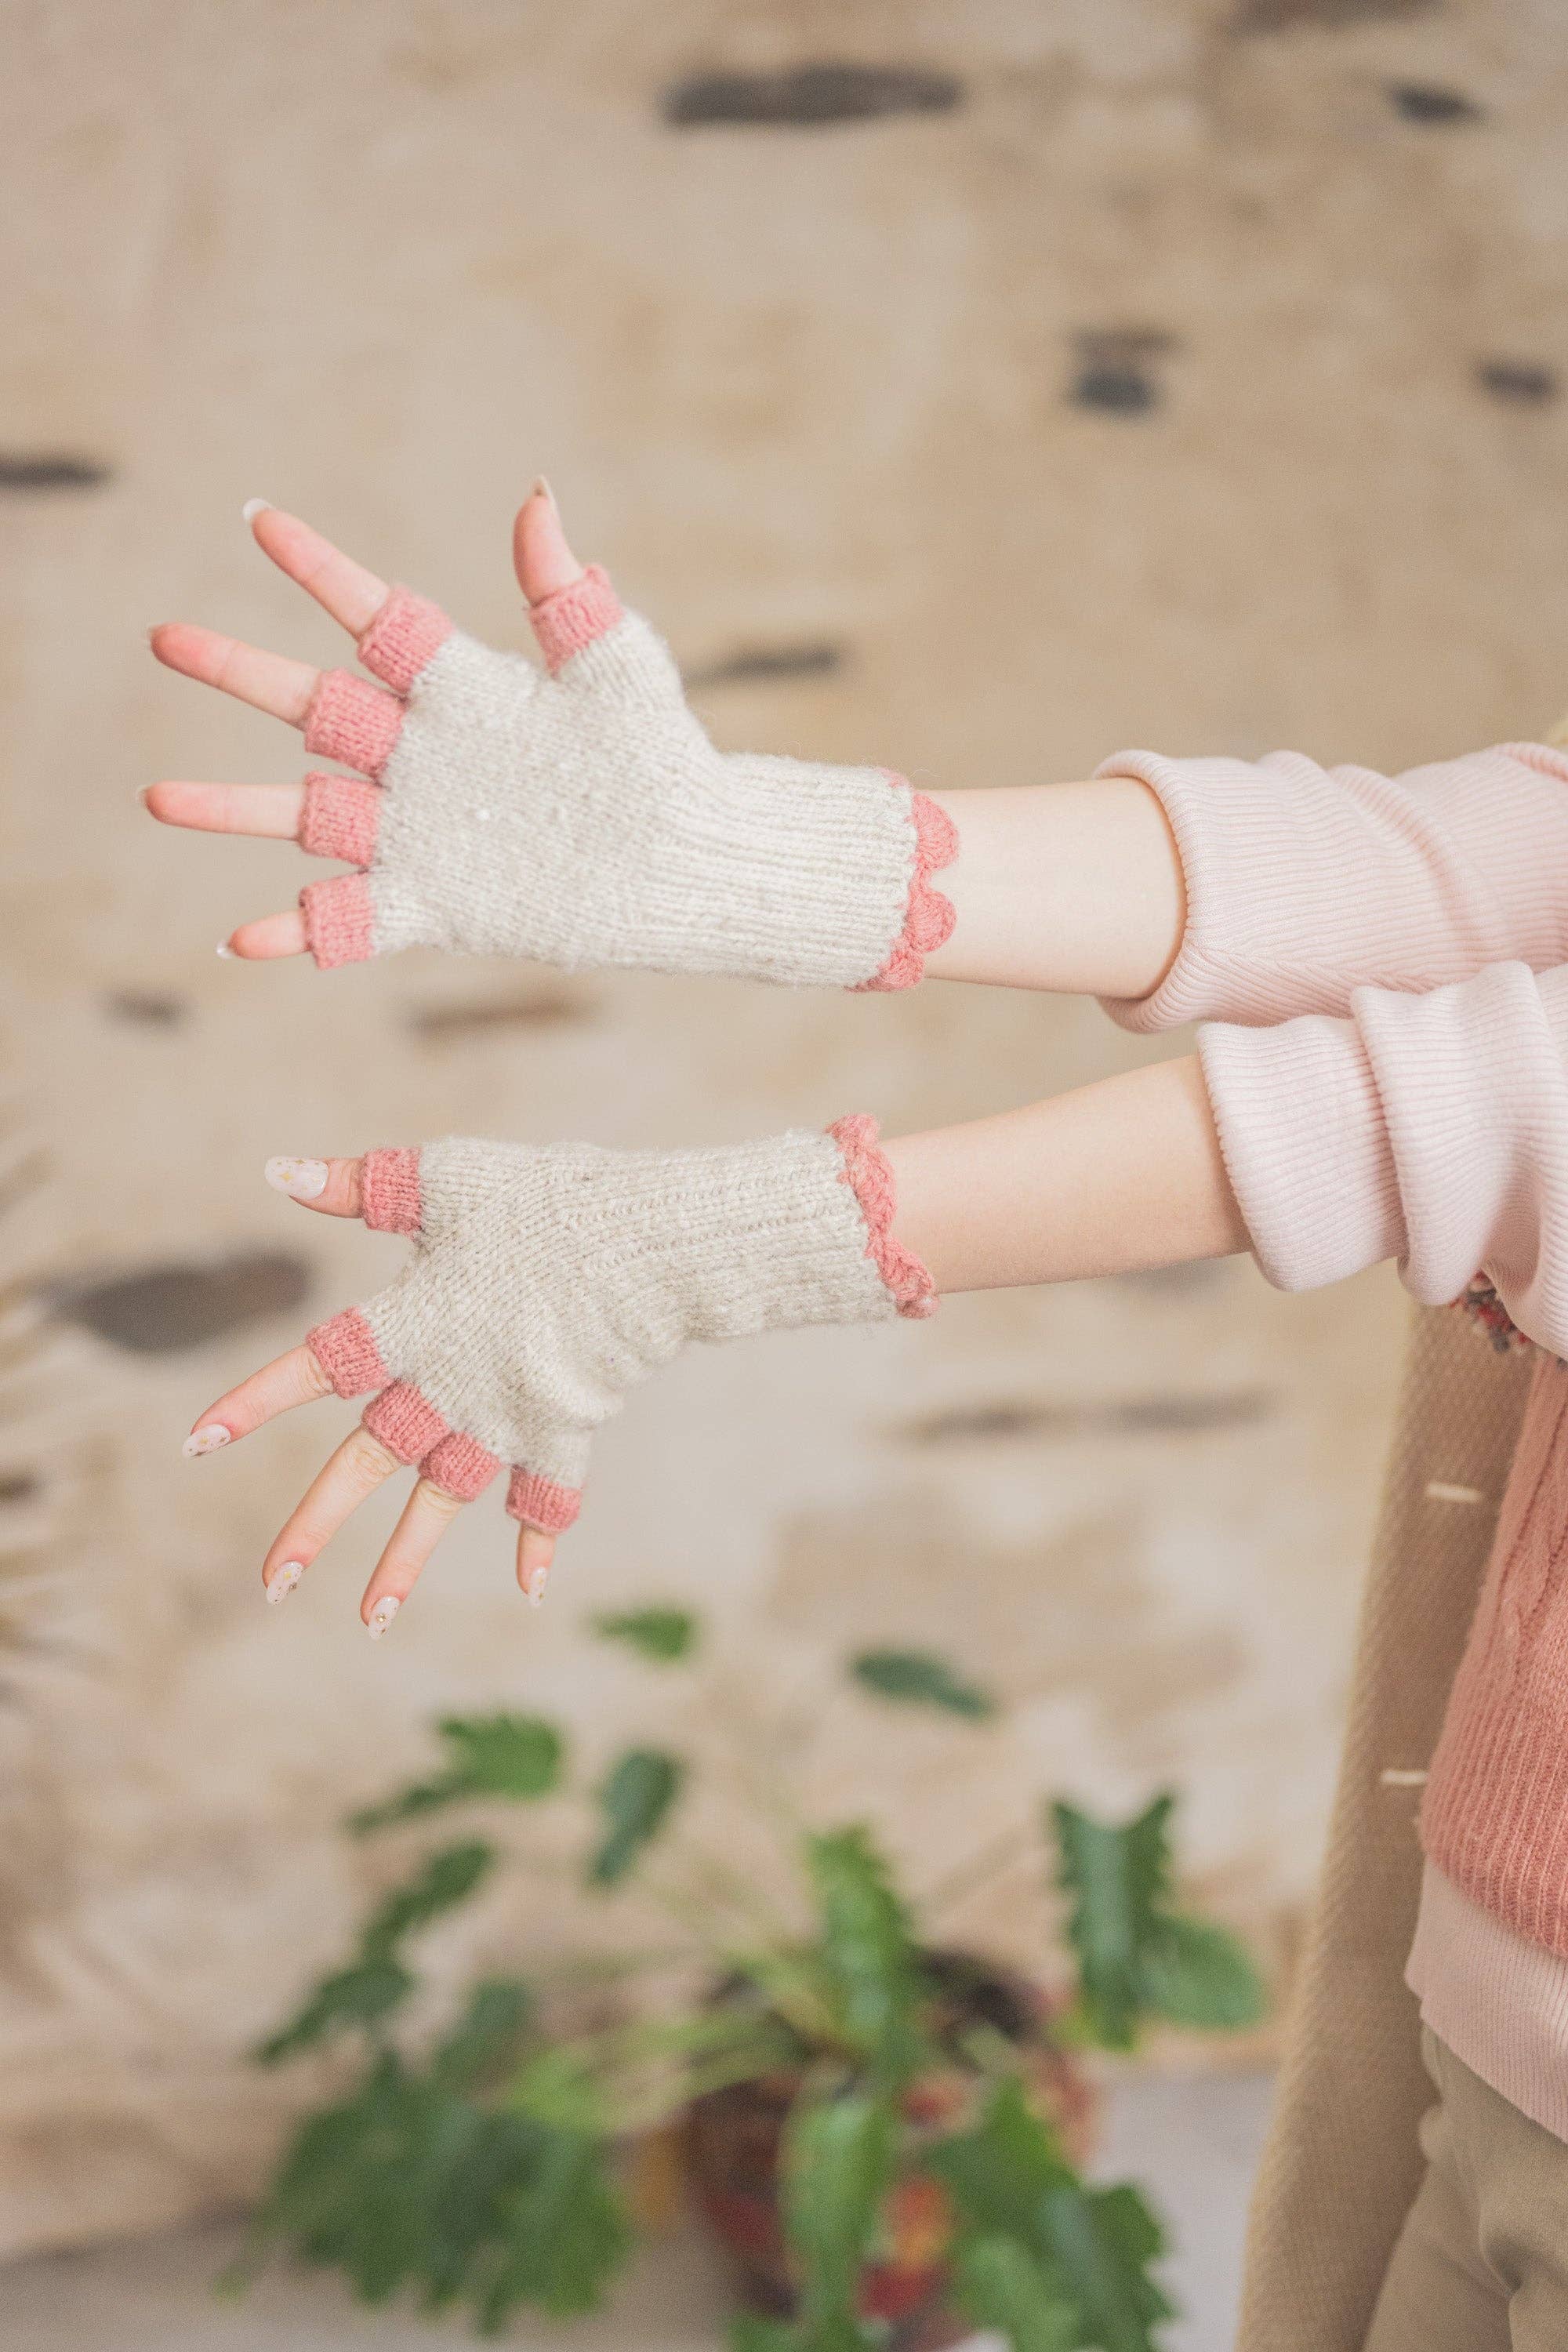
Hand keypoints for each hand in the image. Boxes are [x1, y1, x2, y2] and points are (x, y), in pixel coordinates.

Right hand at [146, 493, 953, 988]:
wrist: (686, 856)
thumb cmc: (659, 756)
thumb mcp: (615, 666)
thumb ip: (565, 592)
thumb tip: (539, 500)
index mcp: (459, 689)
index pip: (373, 616)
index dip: (318, 568)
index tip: (257, 516)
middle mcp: (422, 758)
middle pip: (311, 708)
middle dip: (238, 673)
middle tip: (164, 636)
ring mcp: (419, 832)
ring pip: (303, 817)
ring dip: (229, 809)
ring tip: (157, 798)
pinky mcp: (432, 903)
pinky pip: (348, 919)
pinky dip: (296, 931)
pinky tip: (239, 940)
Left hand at [184, 1123, 929, 1635]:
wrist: (643, 1244)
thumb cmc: (541, 1198)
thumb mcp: (444, 1176)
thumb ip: (359, 1184)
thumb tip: (276, 1169)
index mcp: (411, 1323)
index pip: (315, 1365)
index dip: (254, 1401)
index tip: (195, 1443)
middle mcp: (448, 1384)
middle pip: (368, 1462)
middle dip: (316, 1524)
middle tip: (269, 1584)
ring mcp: (507, 1417)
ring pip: (444, 1501)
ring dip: (406, 1562)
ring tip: (369, 1623)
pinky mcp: (565, 1428)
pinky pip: (551, 1496)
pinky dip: (541, 1540)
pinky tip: (529, 1590)